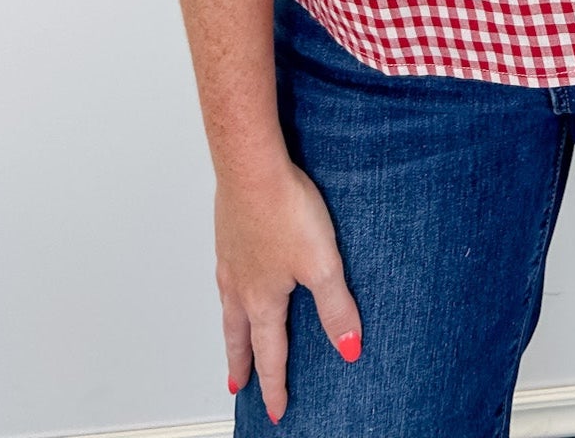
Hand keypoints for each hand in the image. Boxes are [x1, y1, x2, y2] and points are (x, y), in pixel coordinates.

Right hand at [216, 158, 361, 423]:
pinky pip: (226, 274)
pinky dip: (228, 292)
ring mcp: (230, 258)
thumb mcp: (322, 264)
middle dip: (240, 363)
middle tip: (237, 385)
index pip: (270, 354)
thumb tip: (348, 348)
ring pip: (227, 307)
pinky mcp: (228, 231)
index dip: (276, 384)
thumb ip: (335, 307)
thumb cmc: (284, 210)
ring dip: (230, 330)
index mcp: (262, 300)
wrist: (250, 165)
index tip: (276, 409)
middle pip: (238, 337)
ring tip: (232, 338)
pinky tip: (236, 277)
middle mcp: (240, 285)